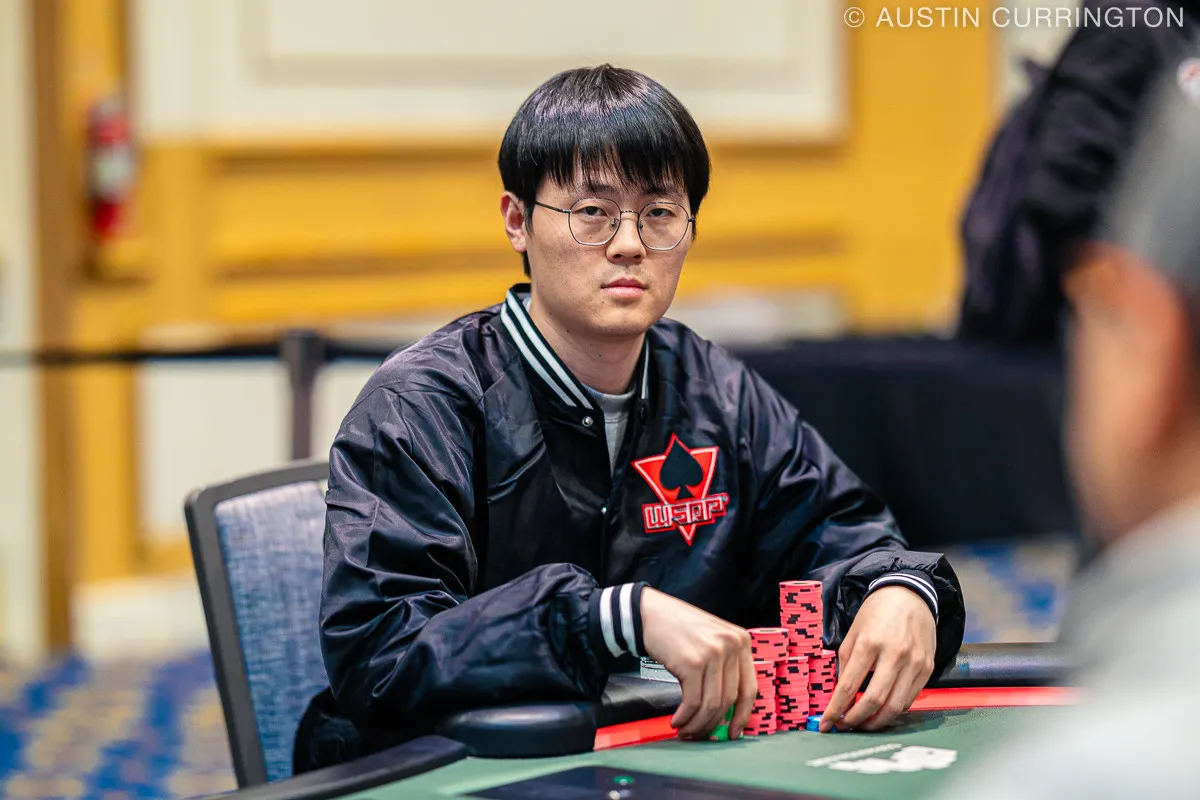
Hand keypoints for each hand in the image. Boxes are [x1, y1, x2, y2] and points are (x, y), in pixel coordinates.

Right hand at [640, 587, 756, 739]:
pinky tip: (677, 721)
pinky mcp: (692, 663)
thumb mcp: (712, 639)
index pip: (750, 688)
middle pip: (729, 700)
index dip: (742, 716)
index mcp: (741, 641)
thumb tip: (727, 712)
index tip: (733, 732)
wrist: (650, 613)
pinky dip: (685, 717)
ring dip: (697, 724)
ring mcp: (713, 653)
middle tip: (700, 735)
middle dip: (713, 724)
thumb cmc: (679, 629)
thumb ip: (724, 666)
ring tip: (685, 730)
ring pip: (712, 705)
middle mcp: (731, 646)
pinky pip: (692, 702)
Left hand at [819, 585, 935, 731]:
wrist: (910, 595)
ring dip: (876, 722)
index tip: (826, 723)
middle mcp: (894, 654)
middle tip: (844, 726)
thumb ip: (845, 664)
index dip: (836, 709)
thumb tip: (839, 696)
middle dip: (856, 720)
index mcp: (869, 643)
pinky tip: (882, 710)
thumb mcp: (853, 632)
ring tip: (862, 724)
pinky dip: (894, 710)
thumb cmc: (877, 613)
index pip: (849, 686)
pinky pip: (910, 699)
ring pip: (895, 706)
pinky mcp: (928, 668)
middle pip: (874, 700)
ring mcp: (914, 663)